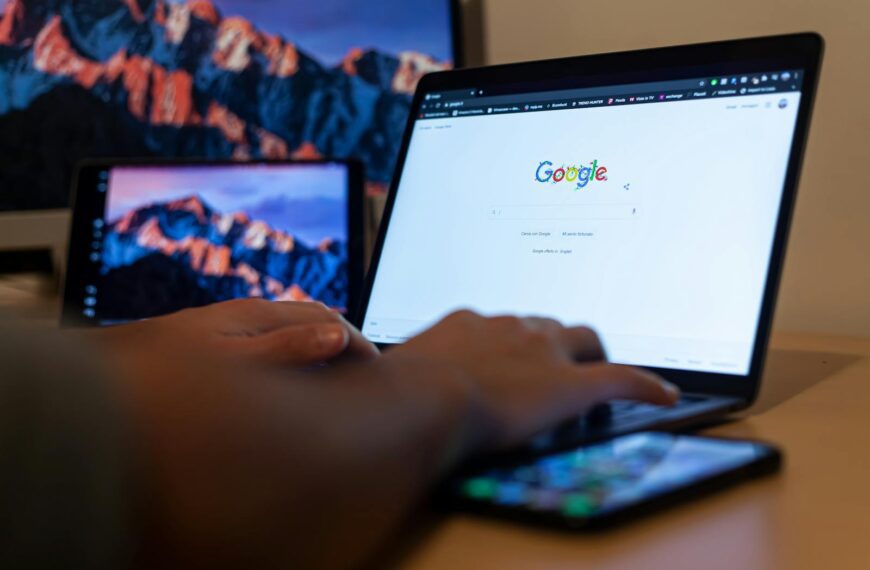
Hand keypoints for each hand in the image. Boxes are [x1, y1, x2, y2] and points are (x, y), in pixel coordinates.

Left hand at [89, 299, 378, 367]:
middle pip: (314, 322)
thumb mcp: (235, 361)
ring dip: (320, 354)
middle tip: (363, 379)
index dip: (358, 343)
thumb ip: (287, 348)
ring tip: (335, 384)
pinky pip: (274, 348)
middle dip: (344, 345)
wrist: (113, 375)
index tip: (376, 370)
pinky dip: (296, 363)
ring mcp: (236, 330)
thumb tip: (336, 338)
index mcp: (258, 315)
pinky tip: (290, 386)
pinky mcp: (223, 346)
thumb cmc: (170, 369)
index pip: (328, 319)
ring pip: (294, 335)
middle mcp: (248, 317)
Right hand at [388, 310, 678, 449]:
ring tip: (597, 371)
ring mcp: (544, 352)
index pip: (506, 325)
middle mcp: (511, 327)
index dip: (517, 341)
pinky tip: (664, 395)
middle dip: (557, 342)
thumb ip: (408, 369)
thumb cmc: (400, 389)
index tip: (516, 354)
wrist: (423, 399)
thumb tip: (385, 377)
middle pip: (550, 325)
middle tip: (558, 363)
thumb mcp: (398, 371)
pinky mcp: (572, 384)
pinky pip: (622, 379)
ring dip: (591, 354)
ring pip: (585, 339)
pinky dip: (646, 385)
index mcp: (472, 323)